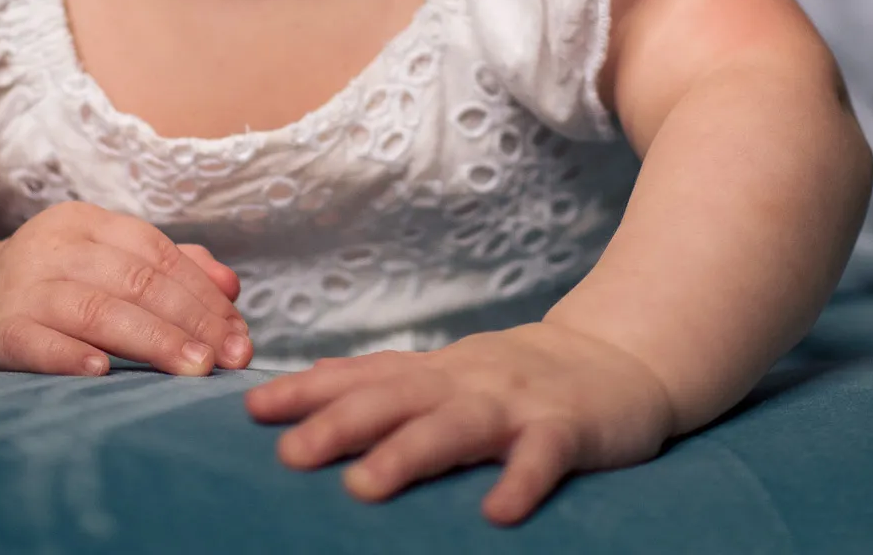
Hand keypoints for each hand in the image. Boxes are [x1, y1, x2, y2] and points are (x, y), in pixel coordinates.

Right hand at [0, 201, 252, 376]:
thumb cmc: (53, 290)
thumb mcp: (106, 266)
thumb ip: (170, 270)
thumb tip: (230, 286)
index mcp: (87, 222)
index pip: (157, 253)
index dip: (203, 295)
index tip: (239, 335)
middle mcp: (53, 245)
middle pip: (135, 280)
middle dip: (190, 320)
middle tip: (228, 358)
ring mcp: (22, 285)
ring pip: (96, 308)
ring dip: (152, 340)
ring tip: (194, 368)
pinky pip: (37, 341)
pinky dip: (70, 355)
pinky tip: (103, 372)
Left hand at [245, 322, 675, 523]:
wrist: (620, 359)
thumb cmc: (519, 378)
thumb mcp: (451, 372)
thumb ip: (390, 380)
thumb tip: (313, 381)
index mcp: (437, 372)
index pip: (364, 375)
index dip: (308, 390)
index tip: (252, 408)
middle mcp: (467, 381)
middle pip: (396, 397)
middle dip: (339, 423)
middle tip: (289, 454)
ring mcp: (517, 404)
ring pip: (456, 426)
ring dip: (407, 454)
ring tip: (363, 488)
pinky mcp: (566, 430)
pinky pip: (542, 458)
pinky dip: (519, 482)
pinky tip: (496, 513)